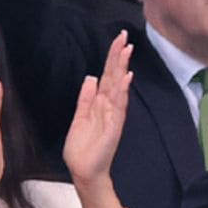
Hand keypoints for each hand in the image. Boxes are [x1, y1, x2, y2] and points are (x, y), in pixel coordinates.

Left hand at [63, 31, 132, 189]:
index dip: (112, 58)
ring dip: (123, 68)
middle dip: (119, 56)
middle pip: (115, 76)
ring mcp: (113, 115)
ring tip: (127, 50)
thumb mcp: (79, 117)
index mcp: (99, 103)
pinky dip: (122, 91)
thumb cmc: (81, 149)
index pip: (107, 75)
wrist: (83, 171)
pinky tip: (126, 77)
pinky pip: (119, 105)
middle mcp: (109, 106)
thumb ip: (85, 98)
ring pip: (118, 86)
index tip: (117, 41)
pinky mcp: (114, 126)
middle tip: (124, 37)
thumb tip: (91, 78)